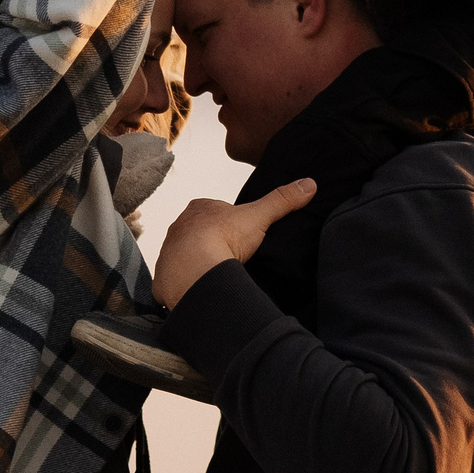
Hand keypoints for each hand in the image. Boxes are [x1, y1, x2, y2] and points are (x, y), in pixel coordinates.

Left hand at [153, 179, 315, 307]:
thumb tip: (309, 184)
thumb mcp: (259, 216)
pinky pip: (176, 278)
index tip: (241, 234)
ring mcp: (169, 251)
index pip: (215, 211)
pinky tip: (201, 288)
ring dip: (199, 263)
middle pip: (199, 233)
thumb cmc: (223, 237)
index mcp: (199, 208)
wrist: (194, 270)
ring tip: (217, 274)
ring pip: (186, 255)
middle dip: (211, 242)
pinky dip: (188, 283)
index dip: (229, 221)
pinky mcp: (164, 275)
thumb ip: (281, 200)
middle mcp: (179, 226)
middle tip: (230, 256)